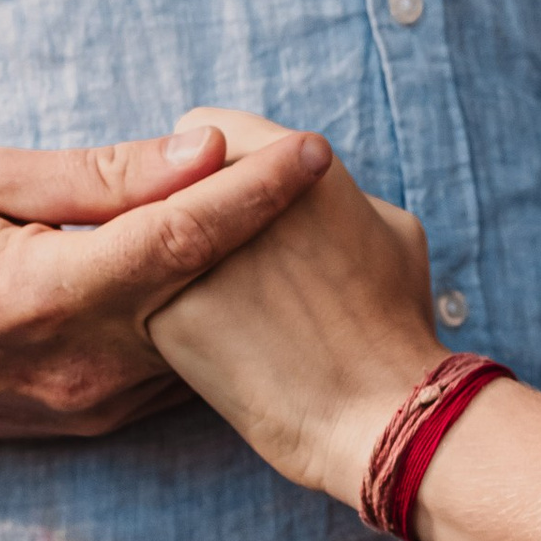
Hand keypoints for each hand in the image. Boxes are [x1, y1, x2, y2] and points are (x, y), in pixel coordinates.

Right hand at [0, 127, 333, 437]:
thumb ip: (101, 176)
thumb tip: (201, 150)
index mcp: (56, 295)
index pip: (186, 237)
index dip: (258, 192)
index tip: (314, 151)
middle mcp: (84, 363)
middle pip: (212, 297)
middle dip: (271, 240)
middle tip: (319, 184)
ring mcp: (89, 403)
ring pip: (201, 345)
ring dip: (245, 289)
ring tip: (290, 228)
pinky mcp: (85, 420)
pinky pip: (171, 370)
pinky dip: (206, 327)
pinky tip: (229, 283)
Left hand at [145, 107, 442, 502]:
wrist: (372, 410)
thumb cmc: (394, 320)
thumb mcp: (393, 226)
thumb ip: (335, 192)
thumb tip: (307, 184)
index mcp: (287, 158)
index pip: (203, 130)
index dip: (211, 164)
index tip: (224, 195)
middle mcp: (229, 192)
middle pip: (168, 182)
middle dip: (184, 205)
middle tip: (219, 251)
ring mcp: (189, 253)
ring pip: (146, 239)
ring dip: (166, 258)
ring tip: (227, 302)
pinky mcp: (164, 312)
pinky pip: (146, 297)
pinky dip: (166, 309)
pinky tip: (214, 341)